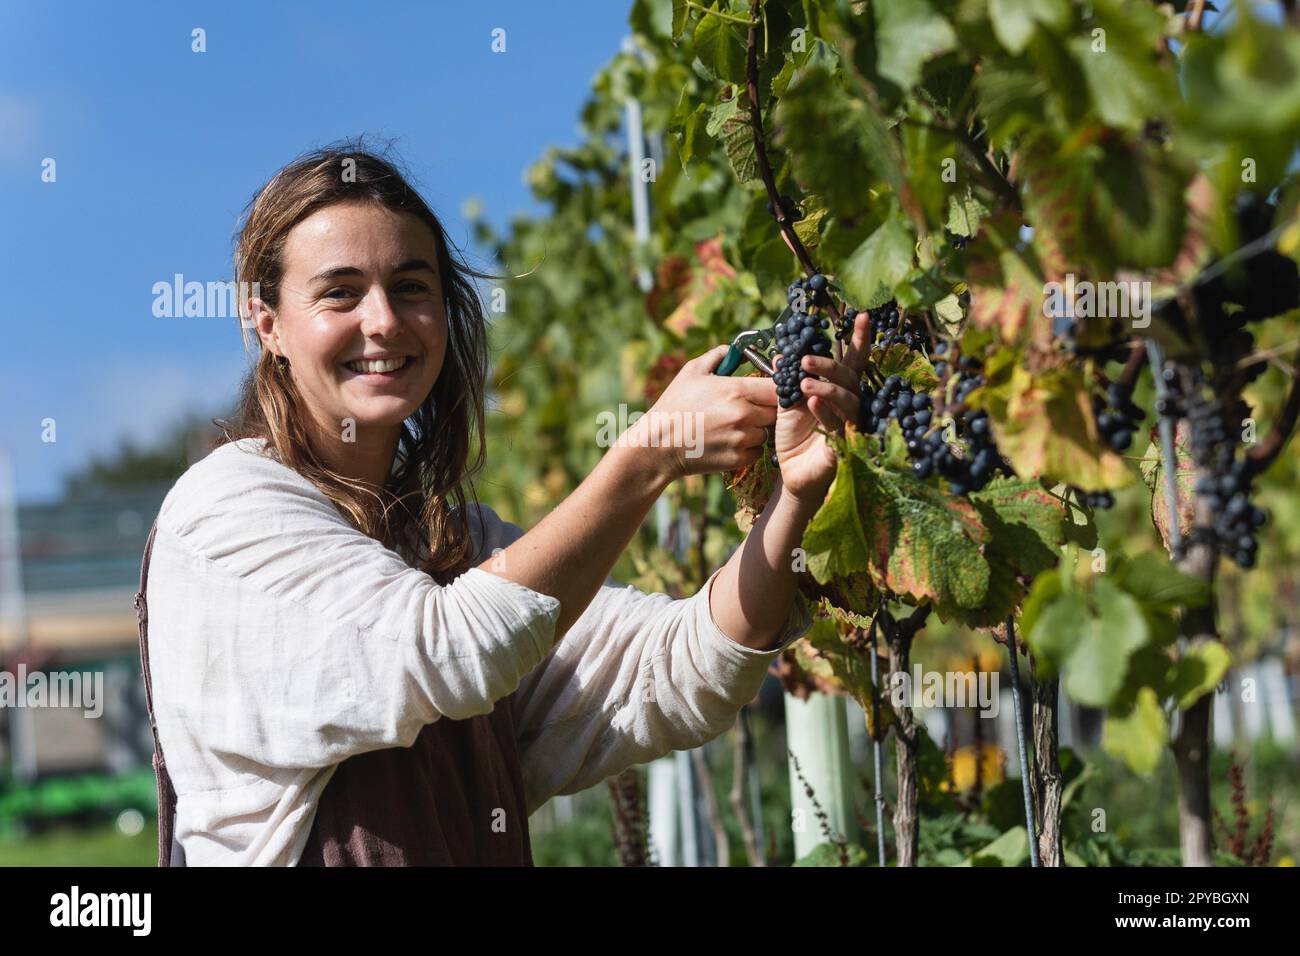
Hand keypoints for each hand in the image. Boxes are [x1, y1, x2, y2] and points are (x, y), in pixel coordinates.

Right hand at [626, 345, 777, 483]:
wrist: (658, 445)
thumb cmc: (674, 406)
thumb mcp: (691, 372)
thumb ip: (718, 356)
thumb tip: (734, 350)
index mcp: (736, 390)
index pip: (778, 388)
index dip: (778, 388)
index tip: (768, 390)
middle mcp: (744, 415)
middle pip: (777, 412)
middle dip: (768, 409)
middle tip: (750, 409)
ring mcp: (742, 439)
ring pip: (768, 432)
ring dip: (758, 429)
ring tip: (735, 426)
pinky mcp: (739, 459)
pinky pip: (757, 451)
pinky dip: (748, 447)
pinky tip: (729, 441)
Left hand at [772, 311, 873, 505]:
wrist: (793, 472)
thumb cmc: (795, 436)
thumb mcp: (786, 403)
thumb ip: (787, 380)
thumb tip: (779, 355)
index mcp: (838, 389)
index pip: (851, 361)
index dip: (858, 339)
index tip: (860, 315)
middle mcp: (849, 404)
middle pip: (849, 378)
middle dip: (830, 366)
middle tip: (806, 360)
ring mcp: (850, 424)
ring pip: (848, 400)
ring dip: (827, 388)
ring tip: (805, 384)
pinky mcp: (846, 446)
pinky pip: (838, 426)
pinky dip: (825, 413)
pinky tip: (812, 404)